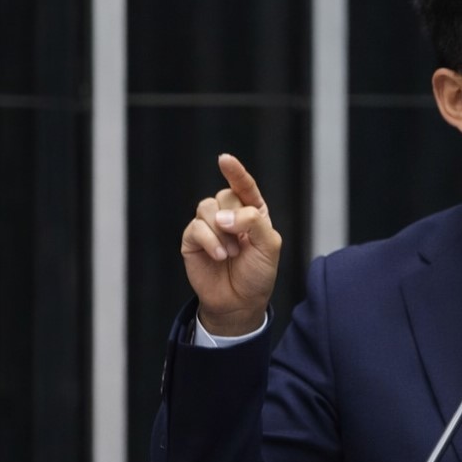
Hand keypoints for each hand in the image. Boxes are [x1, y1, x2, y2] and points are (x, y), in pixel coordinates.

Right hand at [180, 153, 282, 335]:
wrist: (239, 302)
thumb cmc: (258, 274)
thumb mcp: (269, 246)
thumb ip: (253, 222)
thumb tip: (222, 216)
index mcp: (252, 212)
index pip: (243, 186)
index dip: (235, 171)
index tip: (224, 159)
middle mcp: (230, 215)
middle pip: (225, 195)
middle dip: (235, 216)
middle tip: (242, 242)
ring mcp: (209, 226)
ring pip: (207, 207)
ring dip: (222, 231)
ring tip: (232, 253)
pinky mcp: (192, 239)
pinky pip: (196, 227)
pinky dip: (210, 240)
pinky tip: (220, 255)